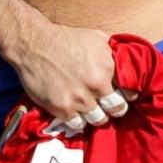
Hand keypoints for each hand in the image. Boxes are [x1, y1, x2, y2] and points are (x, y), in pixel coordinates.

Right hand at [8, 21, 128, 130]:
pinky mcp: (62, 108)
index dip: (126, 94)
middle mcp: (96, 85)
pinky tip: (72, 109)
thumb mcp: (95, 37)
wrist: (32, 44)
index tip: (118, 93)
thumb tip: (126, 60)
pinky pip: (78, 125)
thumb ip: (113, 52)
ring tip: (87, 107)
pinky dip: (77, 119)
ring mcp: (79, 99)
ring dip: (95, 114)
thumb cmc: (64, 38)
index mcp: (107, 68)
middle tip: (104, 102)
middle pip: (117, 110)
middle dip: (113, 107)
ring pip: (99, 120)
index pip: (130, 93)